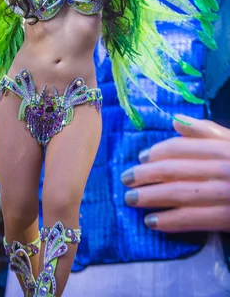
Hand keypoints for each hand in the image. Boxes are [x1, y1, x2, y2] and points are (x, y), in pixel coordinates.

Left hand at [121, 116, 229, 232]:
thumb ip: (206, 131)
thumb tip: (174, 121)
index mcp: (222, 148)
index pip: (180, 148)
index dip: (156, 153)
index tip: (139, 159)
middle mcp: (221, 168)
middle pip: (174, 170)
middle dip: (146, 175)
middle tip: (125, 180)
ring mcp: (225, 193)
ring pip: (179, 194)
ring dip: (151, 197)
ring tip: (131, 200)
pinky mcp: (229, 218)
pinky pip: (194, 220)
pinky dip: (171, 221)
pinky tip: (153, 222)